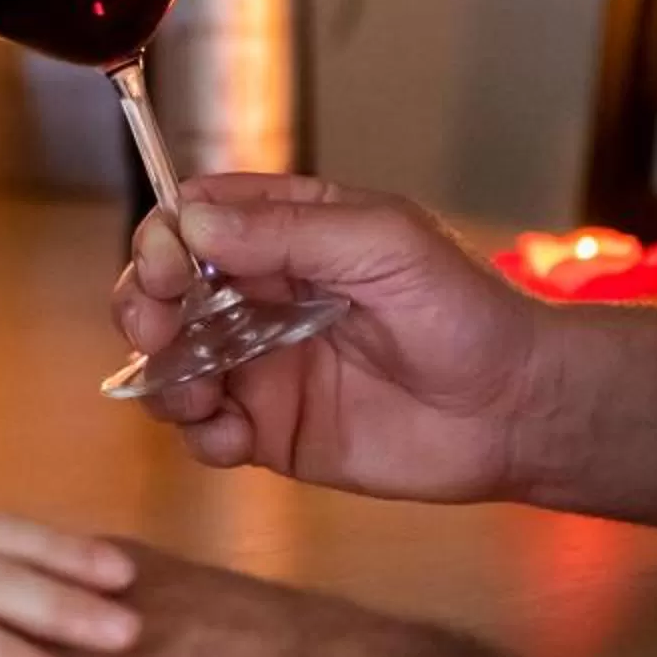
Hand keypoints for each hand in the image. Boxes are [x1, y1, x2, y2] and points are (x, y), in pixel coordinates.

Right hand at [118, 173, 542, 501]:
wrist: (514, 409)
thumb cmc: (463, 310)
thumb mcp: (382, 245)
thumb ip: (286, 232)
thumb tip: (191, 225)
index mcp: (288, 232)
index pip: (193, 217)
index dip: (163, 239)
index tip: (169, 269)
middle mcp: (263, 293)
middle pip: (163, 289)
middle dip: (143, 308)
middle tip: (158, 336)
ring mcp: (262, 364)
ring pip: (172, 363)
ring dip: (165, 378)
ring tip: (202, 397)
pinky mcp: (273, 429)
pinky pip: (207, 431)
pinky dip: (201, 436)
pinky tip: (234, 439)